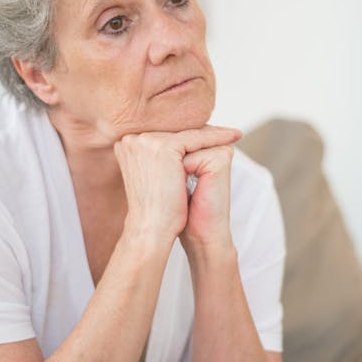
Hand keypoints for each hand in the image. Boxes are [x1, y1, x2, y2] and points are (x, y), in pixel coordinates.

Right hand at [114, 126, 239, 245]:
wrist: (152, 230)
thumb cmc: (157, 209)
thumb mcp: (155, 176)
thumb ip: (159, 157)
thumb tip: (178, 144)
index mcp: (127, 145)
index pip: (165, 134)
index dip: (189, 136)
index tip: (210, 135)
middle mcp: (131, 139)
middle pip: (176, 131)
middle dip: (202, 133)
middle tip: (227, 131)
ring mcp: (145, 142)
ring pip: (187, 133)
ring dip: (213, 134)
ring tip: (234, 134)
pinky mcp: (162, 147)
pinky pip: (196, 138)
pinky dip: (217, 138)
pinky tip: (233, 137)